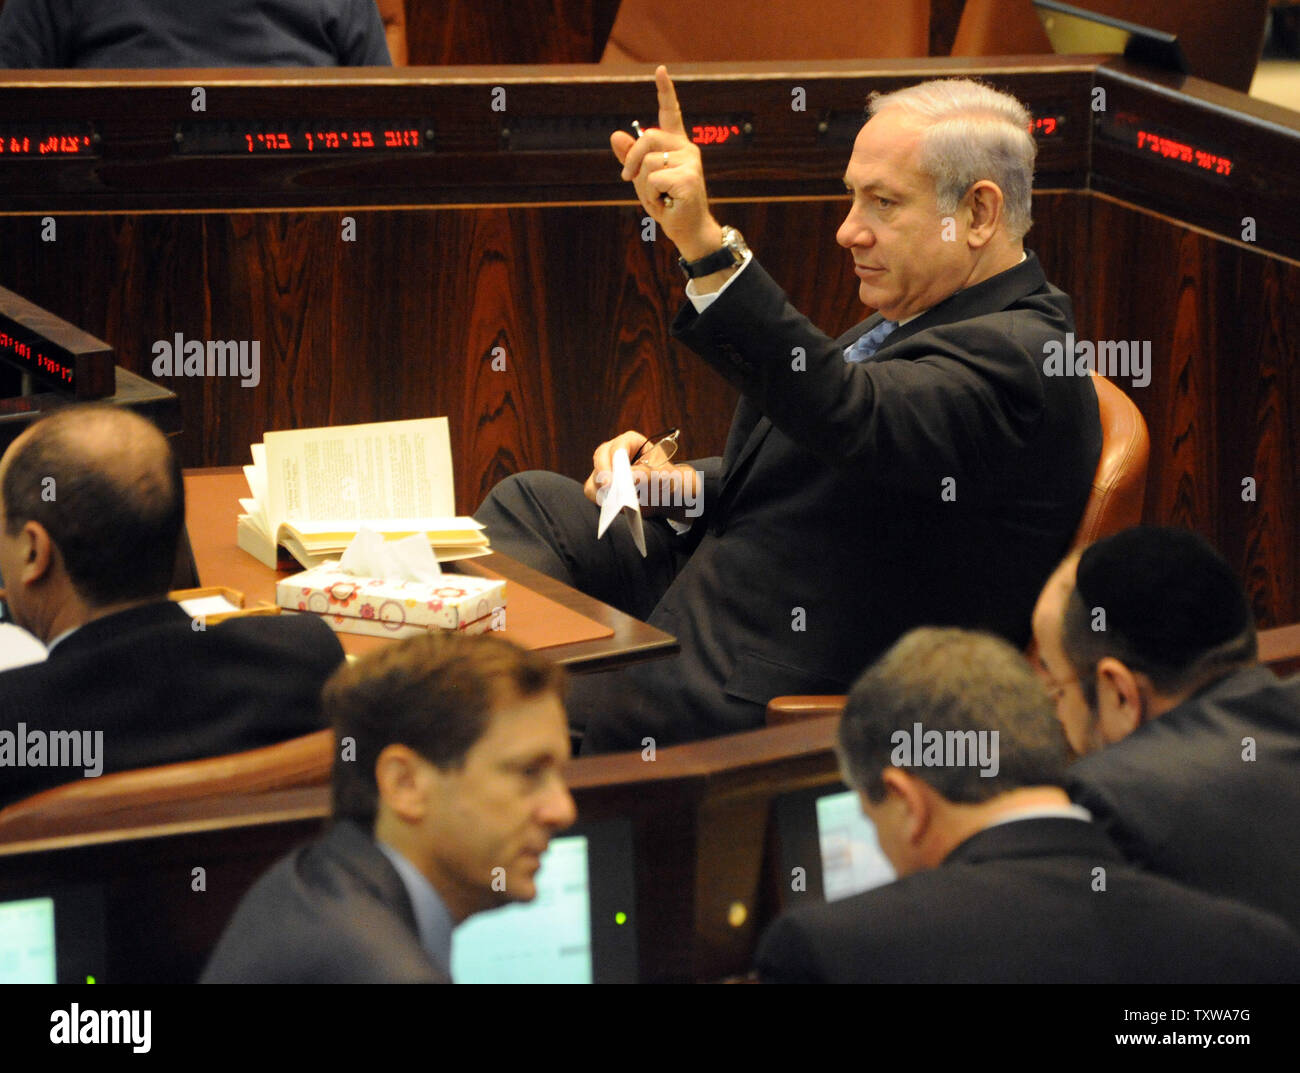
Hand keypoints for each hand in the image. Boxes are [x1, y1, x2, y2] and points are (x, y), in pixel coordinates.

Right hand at [583, 430, 701, 519]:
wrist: (665, 495)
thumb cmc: (667, 480)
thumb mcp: (663, 476)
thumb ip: (647, 474)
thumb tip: (630, 476)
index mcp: (631, 442)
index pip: (618, 447)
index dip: (614, 461)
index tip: (614, 478)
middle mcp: (614, 452)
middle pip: (600, 459)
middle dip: (603, 475)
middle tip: (609, 489)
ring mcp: (606, 469)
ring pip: (594, 477)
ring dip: (601, 490)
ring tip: (614, 502)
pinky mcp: (601, 485)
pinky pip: (592, 492)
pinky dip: (600, 500)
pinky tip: (612, 507)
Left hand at [609, 66, 722, 260]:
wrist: (688, 230)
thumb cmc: (668, 203)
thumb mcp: (643, 179)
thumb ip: (631, 157)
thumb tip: (615, 135)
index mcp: (677, 144)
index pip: (670, 113)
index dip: (665, 91)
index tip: (660, 70)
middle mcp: (687, 148)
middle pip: (648, 137)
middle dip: (632, 160)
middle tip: (629, 180)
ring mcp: (691, 163)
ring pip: (647, 163)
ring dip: (643, 187)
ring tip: (659, 197)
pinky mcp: (689, 179)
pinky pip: (652, 181)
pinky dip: (651, 197)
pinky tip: (666, 204)